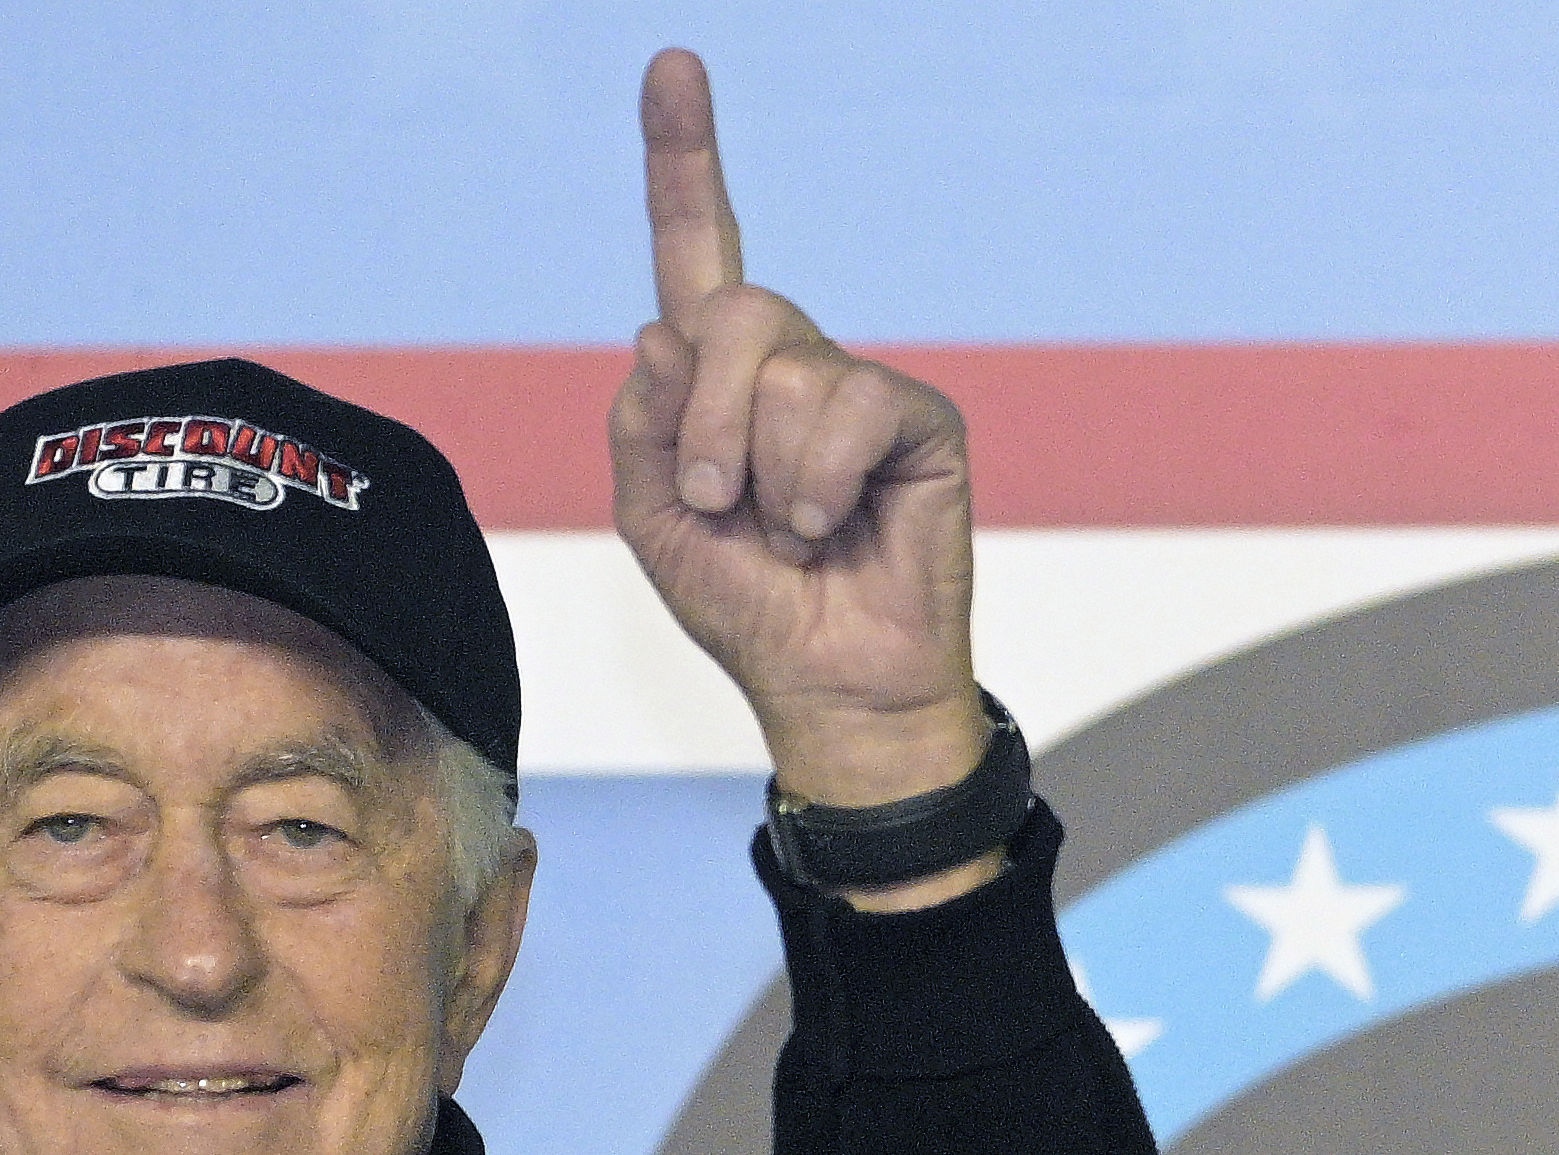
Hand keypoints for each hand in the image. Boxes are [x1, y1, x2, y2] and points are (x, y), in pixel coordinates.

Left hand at [609, 48, 984, 823]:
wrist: (824, 684)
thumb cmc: (745, 606)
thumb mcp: (654, 518)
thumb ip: (643, 421)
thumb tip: (670, 329)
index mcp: (716, 379)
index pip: (697, 251)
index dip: (684, 162)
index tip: (671, 66)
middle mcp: (789, 364)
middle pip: (730, 308)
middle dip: (704, 420)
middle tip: (713, 502)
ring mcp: (855, 386)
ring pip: (783, 370)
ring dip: (759, 471)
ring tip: (785, 532)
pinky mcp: (916, 418)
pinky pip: (847, 408)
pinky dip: (817, 485)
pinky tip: (831, 528)